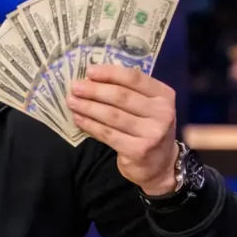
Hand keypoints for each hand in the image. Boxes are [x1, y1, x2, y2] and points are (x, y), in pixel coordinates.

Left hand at [67, 64, 179, 195]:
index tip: (89, 71)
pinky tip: (78, 118)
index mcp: (164, 95)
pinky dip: (90, 125)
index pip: (135, 78)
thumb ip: (128, 91)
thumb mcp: (147, 106)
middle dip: (94, 90)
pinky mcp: (138, 150)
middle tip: (74, 87)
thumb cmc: (147, 127)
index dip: (110, 73)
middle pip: (121, 96)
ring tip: (71, 101)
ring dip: (88, 107)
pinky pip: (108, 134)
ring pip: (112, 115)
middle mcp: (162, 112)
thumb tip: (92, 78)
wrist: (160, 165)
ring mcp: (152, 133)